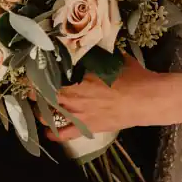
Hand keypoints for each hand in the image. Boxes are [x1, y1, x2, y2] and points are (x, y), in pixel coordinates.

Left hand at [46, 59, 164, 138]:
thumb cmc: (133, 77)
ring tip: (41, 107)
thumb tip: (95, 47)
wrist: (146, 100)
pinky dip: (53, 134)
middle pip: (45, 94)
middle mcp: (74, 94)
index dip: (40, 73)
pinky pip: (65, 134)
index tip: (37, 71)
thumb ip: (101, 56)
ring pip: (50, 114)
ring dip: (42, 111)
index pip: (51, 74)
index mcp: (80, 75)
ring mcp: (79, 113)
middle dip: (37, 91)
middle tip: (35, 88)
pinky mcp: (87, 127)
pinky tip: (48, 132)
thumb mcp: (116, 59)